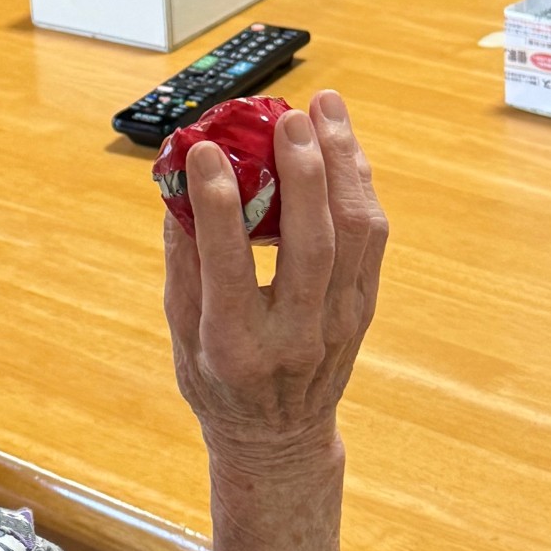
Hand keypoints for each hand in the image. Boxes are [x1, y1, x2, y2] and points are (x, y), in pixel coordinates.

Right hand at [162, 91, 385, 468]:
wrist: (278, 439)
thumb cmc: (217, 380)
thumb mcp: (179, 331)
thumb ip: (181, 259)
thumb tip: (179, 185)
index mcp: (236, 346)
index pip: (228, 264)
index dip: (217, 202)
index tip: (203, 149)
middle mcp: (295, 336)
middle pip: (310, 242)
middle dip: (301, 172)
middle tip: (286, 117)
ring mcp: (339, 324)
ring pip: (354, 233)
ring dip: (342, 164)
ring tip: (325, 110)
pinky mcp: (363, 308)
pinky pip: (371, 238)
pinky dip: (359, 185)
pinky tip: (344, 147)